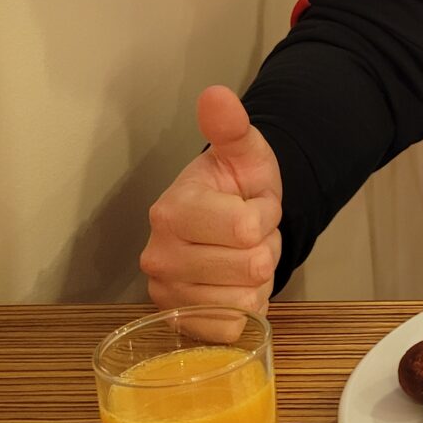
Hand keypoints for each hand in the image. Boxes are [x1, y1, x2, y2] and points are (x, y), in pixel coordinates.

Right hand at [140, 87, 283, 315]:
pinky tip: (230, 284)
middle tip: (246, 236)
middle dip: (263, 248)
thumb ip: (232, 126)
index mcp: (172, 210)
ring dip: (255, 280)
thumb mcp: (243, 152)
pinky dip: (242, 309)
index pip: (247, 227)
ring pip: (245, 299)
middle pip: (251, 266)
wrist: (228, 218)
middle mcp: (158, 255)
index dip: (264, 217)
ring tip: (238, 257)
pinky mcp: (178, 322)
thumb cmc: (236, 187)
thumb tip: (216, 95)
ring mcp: (164, 292)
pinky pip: (231, 327)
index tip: (251, 207)